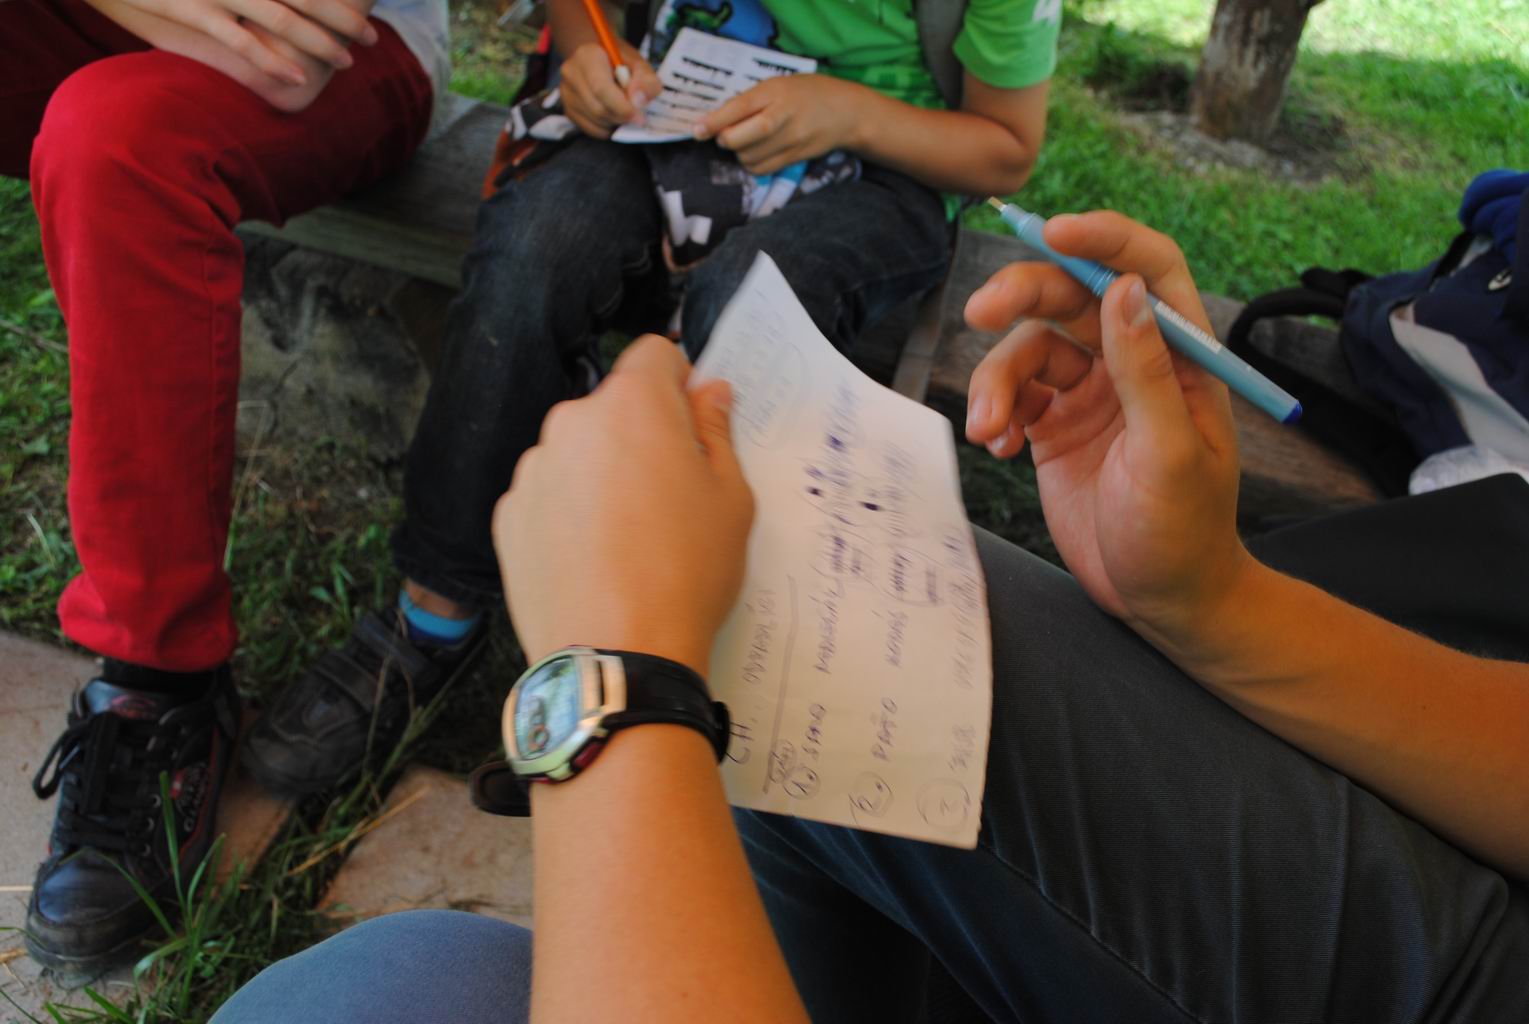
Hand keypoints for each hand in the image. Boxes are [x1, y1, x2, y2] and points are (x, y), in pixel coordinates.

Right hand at [117, 0, 376, 84]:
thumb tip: (274, 10)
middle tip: (372, 37)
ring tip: (349, 61)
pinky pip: (241, 38)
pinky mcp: (193, 9)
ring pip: (283, 16)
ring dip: (320, 40)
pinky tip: (299, 76)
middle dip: (343, 16)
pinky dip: (273, 58)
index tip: (364, 11)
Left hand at [493, 336, 754, 676]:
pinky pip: (547, 496)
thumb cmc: (685, 575)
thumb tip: (709, 392)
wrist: (617, 655)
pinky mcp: (508, 516)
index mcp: (633, 406)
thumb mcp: (730, 500)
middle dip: (640, 436)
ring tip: (628, 539)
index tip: (691, 423)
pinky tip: (594, 560)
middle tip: (669, 497)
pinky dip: (568, 515)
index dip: (679, 381)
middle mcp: (572, 423)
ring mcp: (533, 470)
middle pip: (613, 408)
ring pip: (577, 453)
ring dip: (600, 476)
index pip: (654, 353)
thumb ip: (716, 432)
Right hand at [559, 41, 661, 137]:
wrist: (601, 60)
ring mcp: (566, 93)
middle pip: (598, 108)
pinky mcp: (568, 109)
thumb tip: (638, 102)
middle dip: (621, 117)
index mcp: (588, 56)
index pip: (601, 89)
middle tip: (637, 116)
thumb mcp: (640, 65)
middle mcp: (571, 73)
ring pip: (595, 121)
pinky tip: (614, 116)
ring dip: (615, 122)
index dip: (622, 107)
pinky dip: (607, 128)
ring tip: (624, 110)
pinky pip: (590, 129)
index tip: (639, 116)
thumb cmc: (621, 62)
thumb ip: (646, 81)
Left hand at [695, 75, 861, 173]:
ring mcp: (790, 140)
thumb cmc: (806, 93)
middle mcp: (783, 116)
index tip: (696, 130)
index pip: (739, 108)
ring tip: (745, 142)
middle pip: (740, 139)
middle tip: (724, 135)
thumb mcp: (778, 85)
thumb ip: (751, 100)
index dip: (714, 122)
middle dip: (725, 140)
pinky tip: (757, 153)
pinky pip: (762, 169)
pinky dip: (752, 164)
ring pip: (748, 158)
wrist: (846, 112)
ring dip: (739, 153)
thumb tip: (716, 121)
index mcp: (775, 91)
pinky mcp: (795, 158)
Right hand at [964, 212, 1250, 637]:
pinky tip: (994, 447)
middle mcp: (1131, 361)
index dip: (1102, 238)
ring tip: (986, 428)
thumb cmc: (1185, 532)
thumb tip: (1122, 289)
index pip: (1145, 269)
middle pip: (1070, 294)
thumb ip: (1144, 372)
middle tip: (978, 314)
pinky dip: (994, 413)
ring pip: (1028, 348)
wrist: (1159, 600)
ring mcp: (1088, 392)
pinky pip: (1011, 395)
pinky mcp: (1052, 426)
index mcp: (1179, 355)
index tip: (1053, 229)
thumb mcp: (1169, 453)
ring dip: (996, 380)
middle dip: (1021, 296)